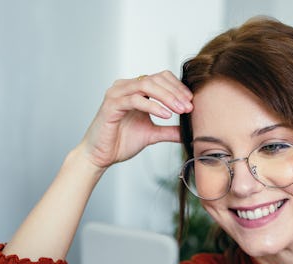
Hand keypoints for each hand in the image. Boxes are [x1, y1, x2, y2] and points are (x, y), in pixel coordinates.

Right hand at [77, 71, 192, 169]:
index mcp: (135, 90)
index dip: (177, 87)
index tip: (191, 102)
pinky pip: (135, 100)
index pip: (160, 77)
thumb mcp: (152, 134)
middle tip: (189, 106)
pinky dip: (153, 106)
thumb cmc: (120, 142)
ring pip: (146, 85)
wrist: (100, 156)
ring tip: (181, 110)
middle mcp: (125, 87)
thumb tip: (190, 131)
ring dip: (167, 97)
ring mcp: (117, 94)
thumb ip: (169, 130)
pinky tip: (166, 115)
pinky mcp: (111, 105)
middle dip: (175, 92)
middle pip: (156, 78)